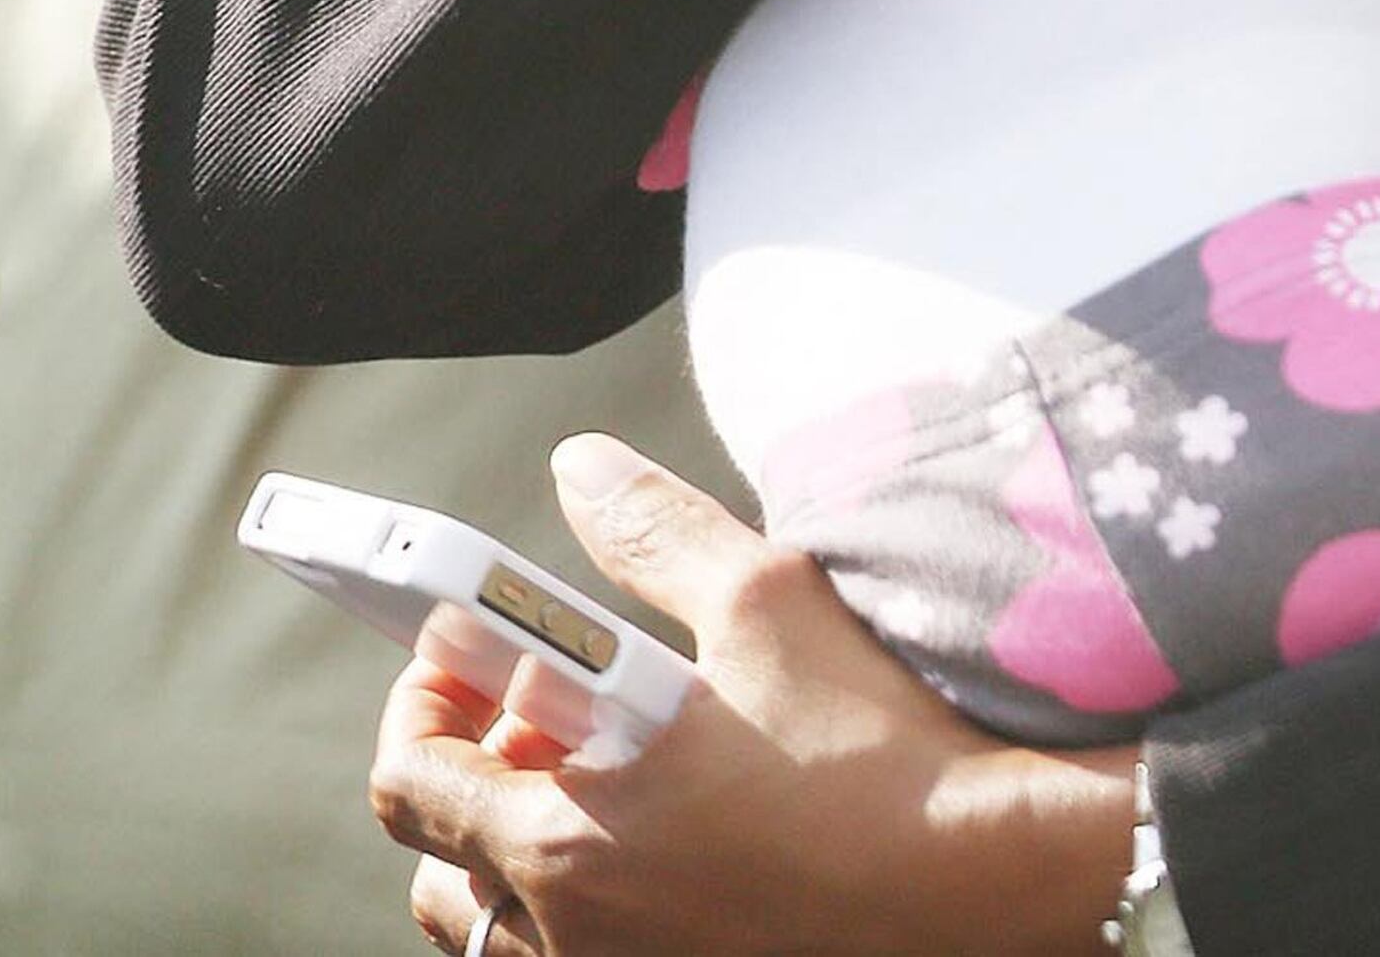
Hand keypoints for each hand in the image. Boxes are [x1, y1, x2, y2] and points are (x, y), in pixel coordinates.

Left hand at [378, 436, 1131, 956]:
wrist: (970, 876)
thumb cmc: (867, 749)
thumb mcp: (763, 601)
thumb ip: (652, 530)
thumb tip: (581, 468)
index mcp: (562, 835)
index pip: (409, 778)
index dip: (420, 701)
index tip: (465, 656)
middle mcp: (567, 928)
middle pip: (440, 862)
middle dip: (474, 772)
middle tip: (545, 714)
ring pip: (497, 926)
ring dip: (515, 850)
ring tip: (599, 785)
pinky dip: (577, 904)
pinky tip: (661, 844)